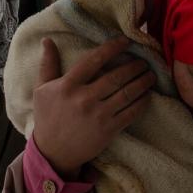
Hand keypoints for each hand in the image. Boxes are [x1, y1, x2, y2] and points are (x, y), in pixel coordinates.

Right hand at [32, 36, 154, 178]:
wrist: (53, 152)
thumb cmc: (47, 118)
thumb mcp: (41, 89)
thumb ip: (48, 64)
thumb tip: (47, 40)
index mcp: (68, 85)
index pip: (94, 60)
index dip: (112, 48)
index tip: (125, 41)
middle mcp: (84, 98)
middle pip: (116, 76)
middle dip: (134, 66)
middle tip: (144, 61)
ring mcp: (98, 115)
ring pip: (127, 93)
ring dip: (142, 82)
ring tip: (151, 75)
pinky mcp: (108, 130)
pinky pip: (130, 113)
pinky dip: (142, 102)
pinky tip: (148, 95)